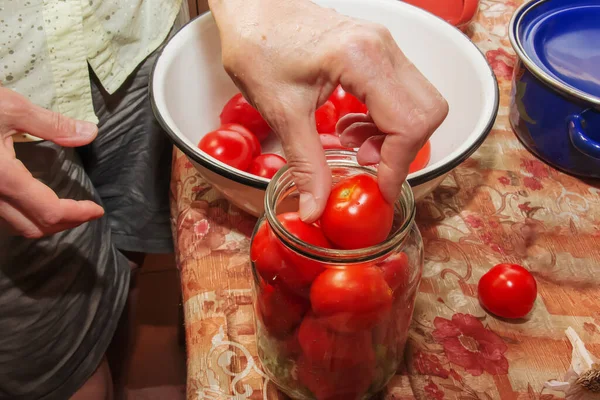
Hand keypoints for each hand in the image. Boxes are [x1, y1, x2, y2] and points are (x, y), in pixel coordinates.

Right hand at [0, 87, 103, 237]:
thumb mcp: (9, 108)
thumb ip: (52, 125)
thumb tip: (89, 133)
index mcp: (2, 178)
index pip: (50, 212)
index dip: (78, 214)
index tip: (97, 210)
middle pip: (33, 227)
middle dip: (65, 223)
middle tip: (85, 211)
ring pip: (14, 225)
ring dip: (43, 222)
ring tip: (66, 208)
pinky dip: (22, 214)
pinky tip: (31, 198)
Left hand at [210, 0, 448, 221]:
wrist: (251, 10)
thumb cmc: (258, 47)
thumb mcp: (282, 111)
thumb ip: (306, 163)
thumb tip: (316, 208)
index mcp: (362, 59)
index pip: (408, 123)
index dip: (398, 165)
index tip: (380, 189)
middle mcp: (383, 47)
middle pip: (427, 111)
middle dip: (402, 149)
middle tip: (366, 163)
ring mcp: (383, 44)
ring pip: (419, 101)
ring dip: (394, 134)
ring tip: (354, 144)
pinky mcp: (376, 48)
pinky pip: (401, 91)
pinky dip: (385, 118)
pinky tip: (352, 126)